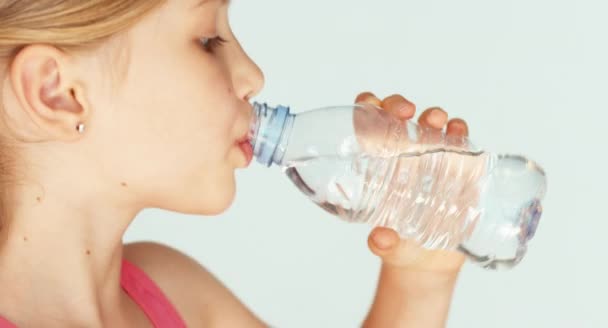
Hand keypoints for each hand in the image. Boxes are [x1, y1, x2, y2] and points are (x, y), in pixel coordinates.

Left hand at [354, 92, 468, 275]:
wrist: (430, 263)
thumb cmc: (400, 246)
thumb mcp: (388, 246)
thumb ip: (383, 243)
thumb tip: (380, 239)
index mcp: (376, 162)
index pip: (368, 122)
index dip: (368, 106)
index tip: (371, 105)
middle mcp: (403, 152)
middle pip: (398, 114)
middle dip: (399, 104)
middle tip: (405, 113)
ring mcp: (432, 156)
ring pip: (431, 122)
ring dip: (433, 115)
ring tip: (437, 121)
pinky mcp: (459, 166)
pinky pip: (461, 141)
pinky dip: (460, 132)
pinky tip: (459, 133)